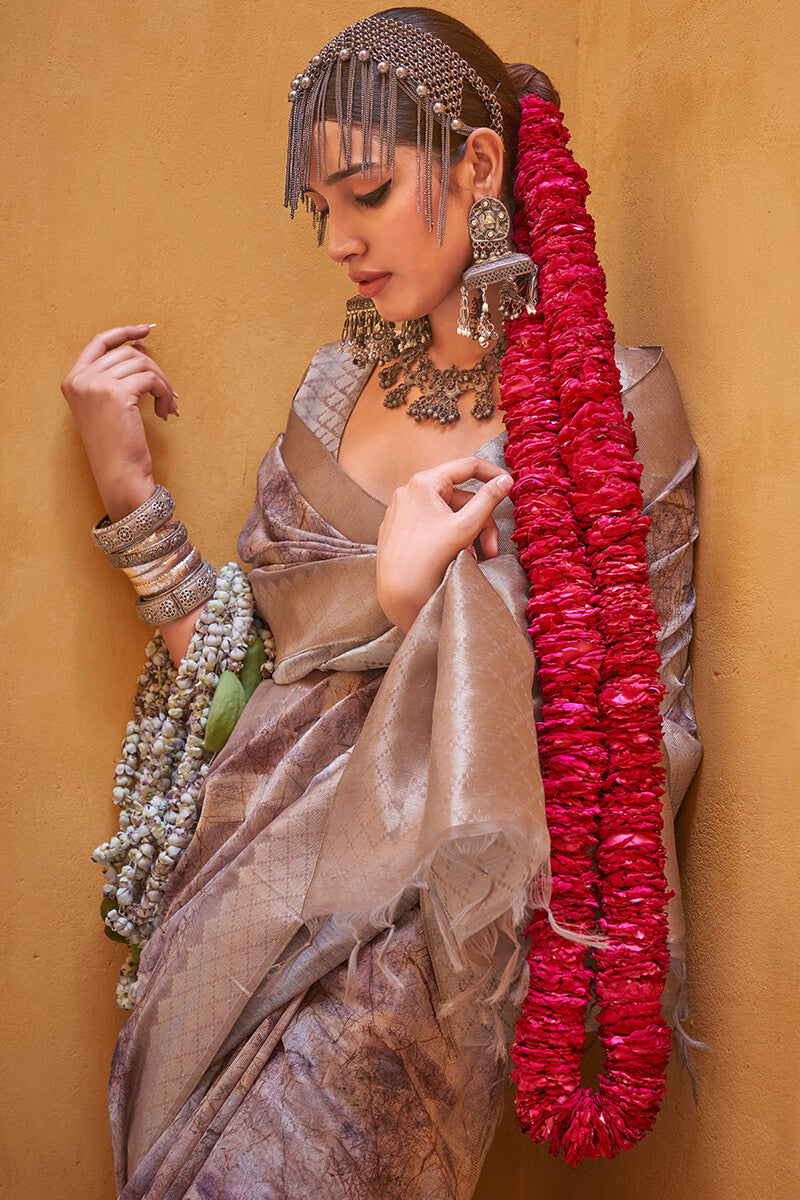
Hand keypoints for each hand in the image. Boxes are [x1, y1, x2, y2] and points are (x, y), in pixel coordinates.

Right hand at [61, 324, 178, 520]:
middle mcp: (80, 379)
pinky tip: (166, 412)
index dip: (123, 332)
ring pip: (142, 363)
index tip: (147, 330)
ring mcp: (95, 384)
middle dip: (154, 369)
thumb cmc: (117, 446)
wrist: (118, 475)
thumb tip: (139, 345)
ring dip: (162, 384)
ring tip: (168, 406)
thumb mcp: (109, 406)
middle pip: (127, 352)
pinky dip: (165, 392)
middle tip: (168, 393)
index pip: (98, 342)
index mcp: (72, 380)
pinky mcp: (116, 393)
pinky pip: (151, 379)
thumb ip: (117, 375)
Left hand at [376, 456, 513, 632]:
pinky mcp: (397, 530)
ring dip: (465, 534)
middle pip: (458, 498)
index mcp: (424, 483)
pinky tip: (453, 558)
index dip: (492, 473)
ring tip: (471, 557)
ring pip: (446, 515)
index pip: (467, 466)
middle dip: (480, 522)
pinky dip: (447, 538)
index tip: (509, 485)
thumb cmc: (430, 558)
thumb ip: (488, 499)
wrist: (398, 593)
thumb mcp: (466, 526)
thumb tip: (505, 480)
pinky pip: (430, 526)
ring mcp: (400, 511)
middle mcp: (408, 491)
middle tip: (491, 548)